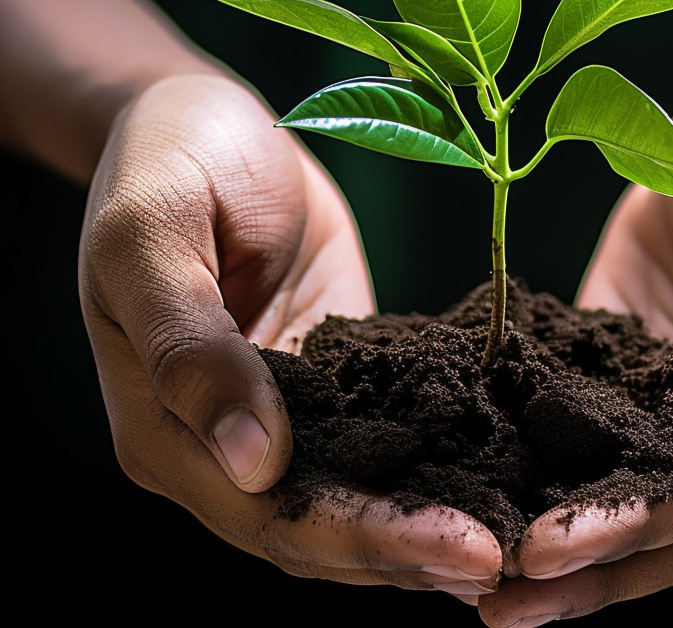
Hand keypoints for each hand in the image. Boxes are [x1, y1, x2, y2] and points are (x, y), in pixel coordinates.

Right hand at [78, 73, 501, 593]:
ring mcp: (282, 415)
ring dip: (431, 525)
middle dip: (411, 548)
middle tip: (508, 558)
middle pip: (321, 528)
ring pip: (358, 499)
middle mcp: (220, 445)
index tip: (457, 545)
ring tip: (521, 540)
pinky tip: (502, 479)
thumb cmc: (159, 162)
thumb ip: (189, 344)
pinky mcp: (333, 379)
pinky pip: (386, 436)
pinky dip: (437, 466)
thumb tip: (255, 462)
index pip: (267, 514)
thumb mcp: (151, 235)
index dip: (361, 537)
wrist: (197, 115)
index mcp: (164, 431)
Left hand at [479, 62, 672, 623]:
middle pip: (664, 529)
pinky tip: (474, 488)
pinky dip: (534, 465)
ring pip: (619, 497)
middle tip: (492, 602)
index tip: (550, 551)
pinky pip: (579, 427)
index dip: (636, 532)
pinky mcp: (625, 364)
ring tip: (470, 585)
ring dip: (557, 546)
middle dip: (583, 569)